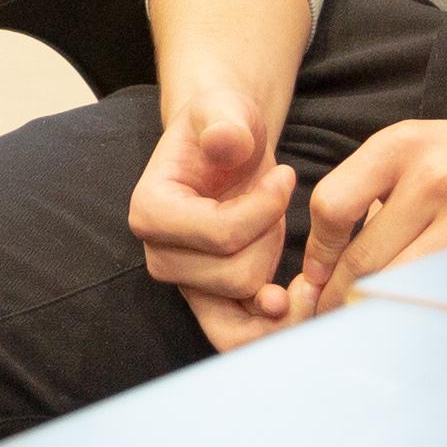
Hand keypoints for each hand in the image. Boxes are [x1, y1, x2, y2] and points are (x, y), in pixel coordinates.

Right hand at [128, 91, 299, 356]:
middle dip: (271, 237)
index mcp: (150, 211)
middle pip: (237, 273)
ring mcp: (185, 284)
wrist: (227, 150)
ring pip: (247, 299)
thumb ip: (224, 122)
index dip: (266, 208)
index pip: (221, 234)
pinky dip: (273, 324)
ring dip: (275, 263)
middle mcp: (159, 256)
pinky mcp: (210, 301)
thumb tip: (225, 142)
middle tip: (275, 202)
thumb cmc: (224, 127)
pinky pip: (240, 335)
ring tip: (277, 230)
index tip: (286, 174)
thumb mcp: (225, 110)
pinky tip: (295, 297)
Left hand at [285, 105, 446, 322]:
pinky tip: (413, 314)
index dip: (317, 253)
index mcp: (401, 145)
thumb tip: (323, 267)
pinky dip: (421, 308)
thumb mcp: (417, 149)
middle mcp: (433, 176)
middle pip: (364, 258)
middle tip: (324, 319)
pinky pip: (444, 291)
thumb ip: (369, 193)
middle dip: (336, 297)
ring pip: (402, 284)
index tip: (314, 278)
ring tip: (361, 324)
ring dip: (375, 310)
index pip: (332, 206)